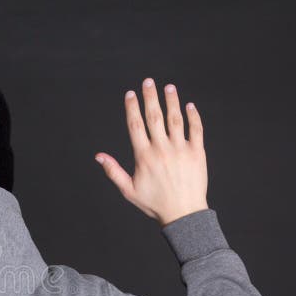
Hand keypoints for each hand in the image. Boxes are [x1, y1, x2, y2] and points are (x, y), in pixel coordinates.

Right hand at [95, 78, 207, 225]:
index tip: (131, 94)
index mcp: (144, 157)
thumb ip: (113, 171)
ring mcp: (181, 150)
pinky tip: (188, 106)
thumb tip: (98, 155)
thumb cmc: (154, 203)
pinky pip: (196, 130)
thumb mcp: (128, 190)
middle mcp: (162, 149)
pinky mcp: (197, 153)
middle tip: (149, 81)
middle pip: (154, 117)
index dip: (132, 108)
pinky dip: (193, 116)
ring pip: (175, 120)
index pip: (136, 126)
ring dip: (172, 101)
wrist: (183, 213)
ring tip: (169, 87)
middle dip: (150, 97)